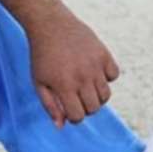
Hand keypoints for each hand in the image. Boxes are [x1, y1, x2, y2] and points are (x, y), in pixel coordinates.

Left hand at [25, 10, 119, 126]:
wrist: (50, 25)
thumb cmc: (42, 56)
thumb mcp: (39, 82)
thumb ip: (50, 105)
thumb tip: (61, 126)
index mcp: (64, 86)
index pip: (78, 116)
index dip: (73, 117)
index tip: (68, 108)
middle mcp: (82, 77)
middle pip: (94, 108)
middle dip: (85, 108)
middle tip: (75, 97)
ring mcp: (95, 66)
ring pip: (106, 95)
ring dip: (96, 96)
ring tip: (84, 86)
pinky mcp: (104, 54)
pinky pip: (114, 75)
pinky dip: (106, 77)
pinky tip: (93, 71)